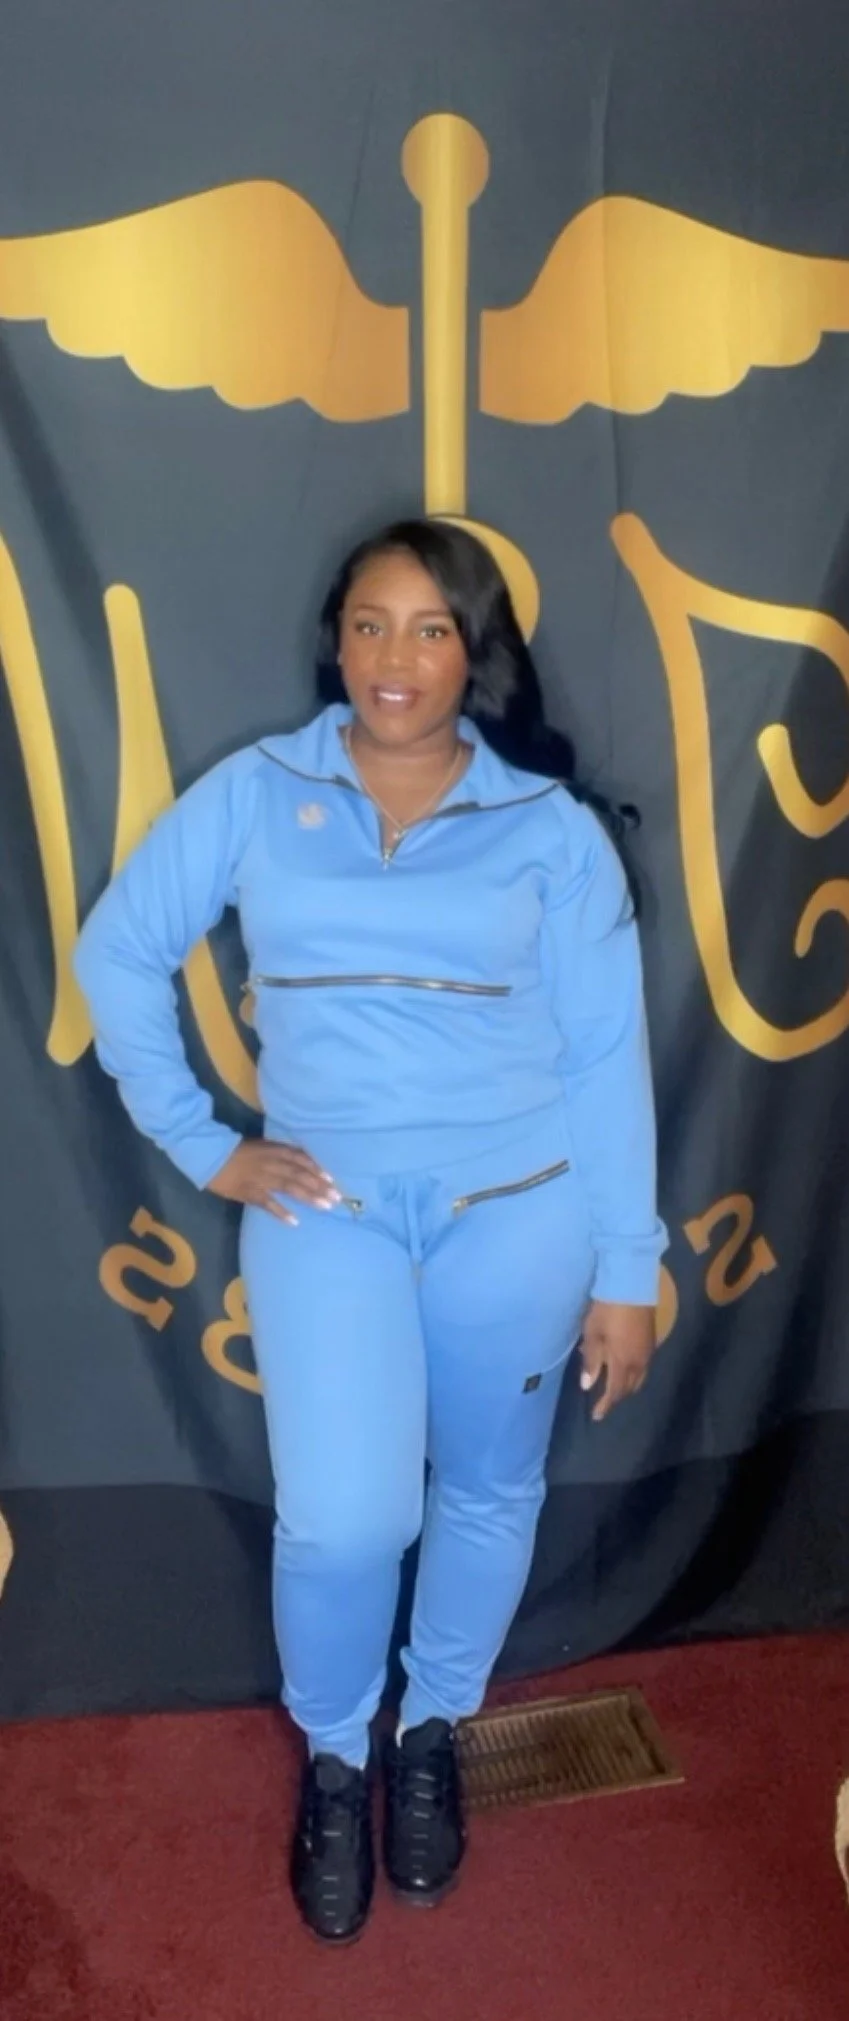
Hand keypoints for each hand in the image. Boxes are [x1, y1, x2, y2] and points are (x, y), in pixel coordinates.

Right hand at [206, 1139, 340, 1224]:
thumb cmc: (237, 1150)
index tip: (331, 1180)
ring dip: (308, 1197)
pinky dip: (281, 1212)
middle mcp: (272, 1164)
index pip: (300, 1159)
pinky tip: (294, 1221)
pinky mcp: (250, 1192)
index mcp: (274, 1150)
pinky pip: (268, 1204)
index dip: (316, 1169)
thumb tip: (301, 1162)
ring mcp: (262, 1179)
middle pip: (300, 1175)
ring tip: (324, 1206)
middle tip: (336, 1198)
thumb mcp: (262, 1146)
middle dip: (319, 1186)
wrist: (210, 1155)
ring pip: (290, 1188)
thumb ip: (280, 1153)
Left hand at [579, 1300, 656, 1422]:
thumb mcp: (592, 1334)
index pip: (615, 1392)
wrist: (632, 1285)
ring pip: (639, 1378)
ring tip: (614, 1387)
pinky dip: (633, 1374)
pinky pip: (643, 1367)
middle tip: (604, 1402)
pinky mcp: (651, 1341)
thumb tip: (587, 1385)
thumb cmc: (607, 1310)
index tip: (596, 1416)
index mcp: (623, 1362)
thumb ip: (591, 1360)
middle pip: (629, 1388)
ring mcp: (648, 1351)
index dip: (605, 1405)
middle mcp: (639, 1362)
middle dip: (617, 1397)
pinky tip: (624, 1368)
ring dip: (626, 1387)